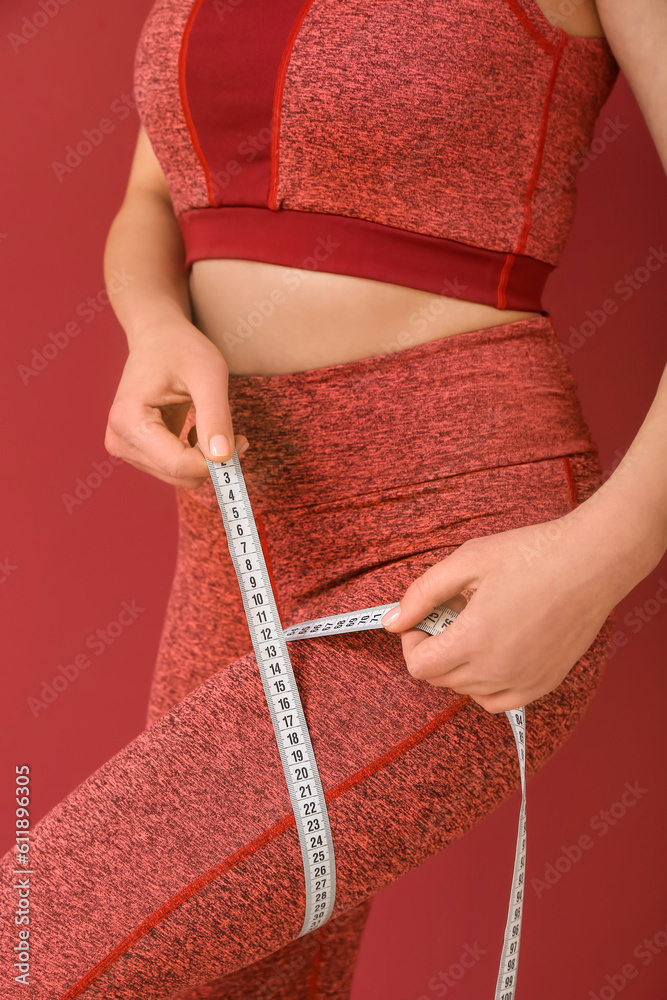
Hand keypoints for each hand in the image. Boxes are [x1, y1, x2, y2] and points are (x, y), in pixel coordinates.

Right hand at [104, 319, 249, 488]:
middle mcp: (119, 439)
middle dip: (213, 460)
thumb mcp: (208, 374)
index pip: (179, 464)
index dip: (216, 462)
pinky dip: (196, 458)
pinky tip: (201, 432)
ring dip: (206, 459)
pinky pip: (175, 470)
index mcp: (129, 420)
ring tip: (218, 426)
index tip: (243, 441)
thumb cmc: (181, 348)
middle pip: (179, 475)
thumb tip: (222, 458)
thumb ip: (216, 416)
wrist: (156, 336)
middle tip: (238, 435)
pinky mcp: (136, 451)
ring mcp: (124, 447)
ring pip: (180, 476)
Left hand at [381, 513, 618, 713]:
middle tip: (452, 613)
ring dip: (459, 666)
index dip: (412, 640)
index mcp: (473, 641)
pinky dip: (486, 683)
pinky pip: (499, 701)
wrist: (591, 562)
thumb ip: (422, 594)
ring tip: (477, 626)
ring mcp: (523, 682)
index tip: (424, 618)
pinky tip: (495, 650)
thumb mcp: (466, 562)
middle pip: (440, 679)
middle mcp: (496, 671)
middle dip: (434, 648)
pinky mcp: (544, 683)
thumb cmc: (531, 555)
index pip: (419, 666)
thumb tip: (391, 621)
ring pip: (468, 692)